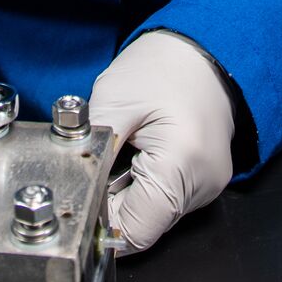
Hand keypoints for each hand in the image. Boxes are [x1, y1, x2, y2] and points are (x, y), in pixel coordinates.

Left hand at [89, 30, 235, 252]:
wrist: (203, 50)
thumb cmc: (162, 67)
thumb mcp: (112, 102)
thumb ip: (91, 152)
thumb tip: (73, 191)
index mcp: (182, 164)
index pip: (135, 231)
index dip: (102, 222)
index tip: (83, 197)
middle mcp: (203, 184)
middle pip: (145, 225)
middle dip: (114, 203)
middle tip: (103, 161)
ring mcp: (208, 185)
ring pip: (154, 214)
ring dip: (130, 192)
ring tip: (128, 149)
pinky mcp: (206, 180)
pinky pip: (167, 199)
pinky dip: (146, 184)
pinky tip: (142, 153)